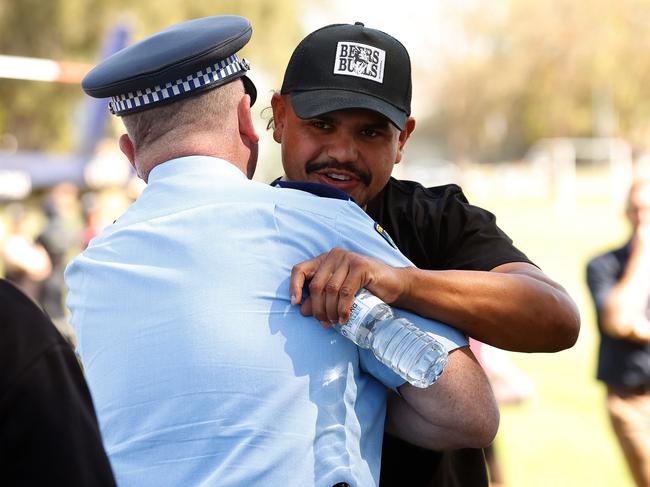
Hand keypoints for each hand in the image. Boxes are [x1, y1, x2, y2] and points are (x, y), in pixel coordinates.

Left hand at [290, 248, 407, 325]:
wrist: (395, 285)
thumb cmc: (366, 289)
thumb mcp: (339, 294)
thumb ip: (320, 299)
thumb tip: (302, 310)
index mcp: (325, 260)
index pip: (300, 269)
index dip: (294, 286)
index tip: (296, 304)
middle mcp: (334, 255)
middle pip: (315, 285)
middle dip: (318, 308)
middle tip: (324, 323)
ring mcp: (348, 259)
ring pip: (330, 290)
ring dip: (330, 310)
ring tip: (334, 322)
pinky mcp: (361, 267)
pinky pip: (346, 291)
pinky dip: (343, 308)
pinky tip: (344, 318)